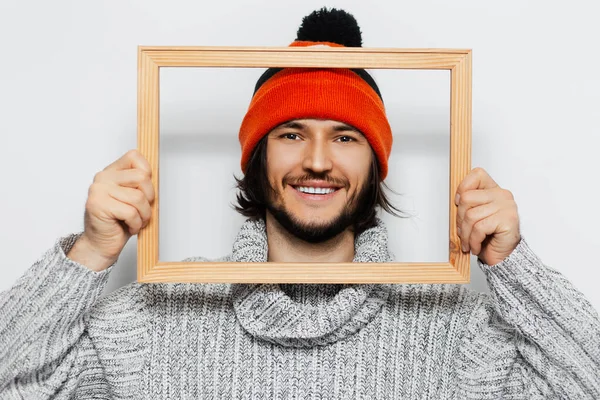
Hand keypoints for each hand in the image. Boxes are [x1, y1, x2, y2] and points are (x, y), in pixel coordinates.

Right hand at [80, 149, 154, 267]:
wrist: (101, 244)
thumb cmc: (119, 222)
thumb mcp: (133, 199)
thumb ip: (141, 185)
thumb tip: (156, 177)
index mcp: (112, 172)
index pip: (134, 157)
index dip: (147, 173)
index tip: (145, 190)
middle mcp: (103, 178)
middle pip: (142, 177)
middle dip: (149, 198)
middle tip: (143, 211)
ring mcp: (99, 191)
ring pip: (138, 197)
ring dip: (144, 214)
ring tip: (137, 221)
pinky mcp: (99, 205)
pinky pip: (131, 212)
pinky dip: (136, 224)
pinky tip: (129, 226)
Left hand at [455, 167, 520, 265]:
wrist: (503, 257)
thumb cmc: (488, 237)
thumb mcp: (474, 217)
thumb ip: (467, 205)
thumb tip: (454, 200)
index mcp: (494, 190)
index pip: (477, 175)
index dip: (463, 188)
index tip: (459, 203)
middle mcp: (502, 195)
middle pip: (467, 198)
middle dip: (460, 219)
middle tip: (462, 232)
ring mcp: (506, 207)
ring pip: (471, 216)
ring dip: (465, 234)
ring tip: (468, 242)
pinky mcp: (507, 220)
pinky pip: (479, 228)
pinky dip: (473, 241)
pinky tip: (475, 247)